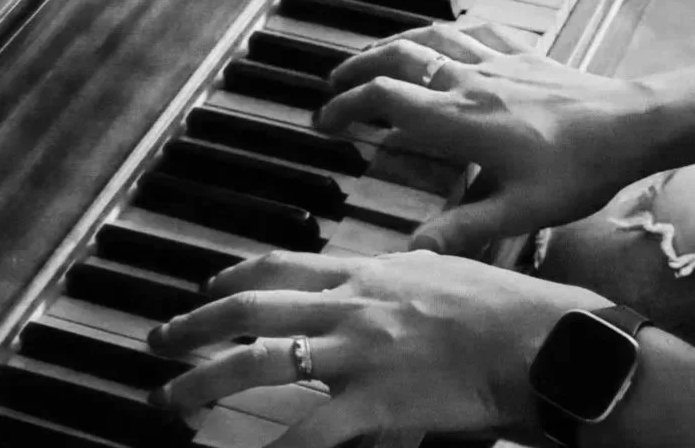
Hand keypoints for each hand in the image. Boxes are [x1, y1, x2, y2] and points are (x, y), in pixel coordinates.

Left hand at [147, 249, 609, 445]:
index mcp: (367, 272)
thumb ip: (407, 270)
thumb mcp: (444, 269)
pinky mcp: (373, 400)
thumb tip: (397, 264)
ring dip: (203, 380)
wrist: (535, 337)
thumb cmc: (501, 304)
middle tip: (159, 342)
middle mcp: (350, 304)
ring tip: (168, 399)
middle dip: (195, 325)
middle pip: (251, 309)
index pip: (280, 266)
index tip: (206, 287)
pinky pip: (307, 431)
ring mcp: (357, 351)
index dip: (233, 276)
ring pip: (257, 362)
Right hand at [317, 21, 657, 255]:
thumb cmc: (580, 169)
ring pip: (432, 36)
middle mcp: (470, 81)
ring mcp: (497, 61)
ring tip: (374, 54)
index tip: (324, 122)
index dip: (346, 107)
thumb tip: (412, 254)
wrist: (632, 125)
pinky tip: (448, 35)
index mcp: (460, 120)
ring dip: (395, 41)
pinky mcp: (525, 54)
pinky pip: (477, 29)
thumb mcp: (520, 212)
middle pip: (397, 58)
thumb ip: (462, 230)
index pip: (385, 101)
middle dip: (358, 66)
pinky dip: (451, 29)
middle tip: (333, 83)